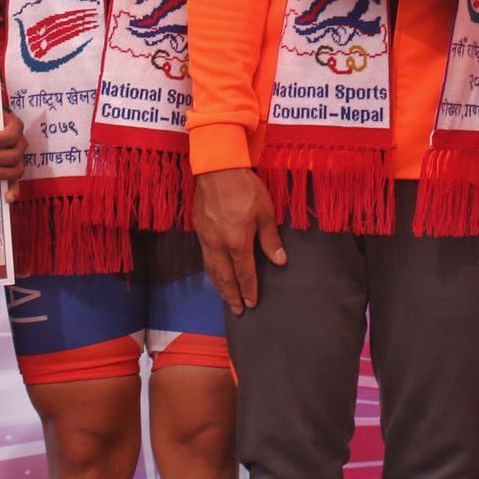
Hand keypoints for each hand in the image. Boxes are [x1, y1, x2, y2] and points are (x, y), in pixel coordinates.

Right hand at [192, 166, 284, 314]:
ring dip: (219, 287)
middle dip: (231, 296)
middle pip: (224, 278)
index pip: (244, 273)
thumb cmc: (245, 187)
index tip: (252, 304)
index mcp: (237, 242)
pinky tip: (214, 273)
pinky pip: (204, 258)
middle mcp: (218, 245)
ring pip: (211, 270)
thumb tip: (280, 261)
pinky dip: (210, 271)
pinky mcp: (198, 230)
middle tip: (237, 311)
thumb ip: (271, 239)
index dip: (249, 290)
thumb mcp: (265, 211)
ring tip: (226, 297)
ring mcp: (206, 238)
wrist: (217, 168)